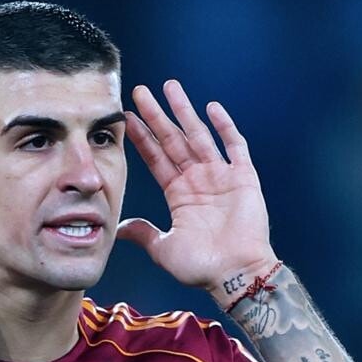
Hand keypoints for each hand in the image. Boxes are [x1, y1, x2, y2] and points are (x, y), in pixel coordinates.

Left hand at [117, 80, 277, 302]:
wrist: (235, 275)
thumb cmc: (202, 267)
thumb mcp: (163, 249)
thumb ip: (143, 233)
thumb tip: (118, 227)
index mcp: (179, 194)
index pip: (156, 158)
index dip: (143, 138)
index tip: (128, 118)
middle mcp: (198, 180)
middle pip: (174, 140)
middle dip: (157, 116)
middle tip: (141, 92)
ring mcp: (221, 176)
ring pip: (199, 135)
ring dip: (185, 111)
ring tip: (170, 87)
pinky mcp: (243, 177)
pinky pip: (235, 146)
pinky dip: (225, 127)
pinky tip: (212, 108)